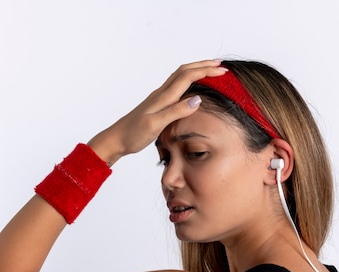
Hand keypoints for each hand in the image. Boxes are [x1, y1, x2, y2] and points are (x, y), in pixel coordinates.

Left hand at [88, 60, 227, 164]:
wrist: (116, 139)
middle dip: (204, 66)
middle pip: (184, 71)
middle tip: (221, 66)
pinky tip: (193, 87)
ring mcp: (159, 98)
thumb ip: (175, 112)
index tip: (223, 72)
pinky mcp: (158, 104)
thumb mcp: (155, 125)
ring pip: (180, 76)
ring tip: (211, 70)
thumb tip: (197, 99)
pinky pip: (176, 86)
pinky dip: (189, 80)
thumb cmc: (133, 134)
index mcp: (163, 97)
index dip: (206, 71)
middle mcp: (161, 93)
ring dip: (197, 70)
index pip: (188, 76)